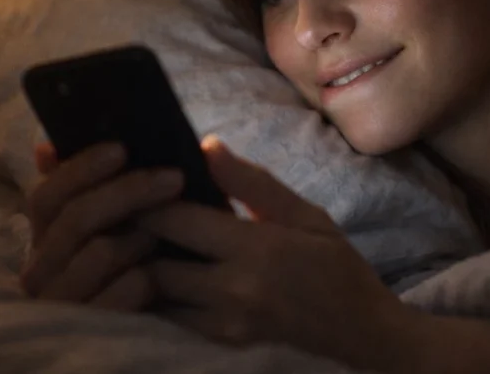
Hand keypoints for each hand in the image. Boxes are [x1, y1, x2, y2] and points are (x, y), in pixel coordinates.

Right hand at [21, 141, 184, 310]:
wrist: (166, 323)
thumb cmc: (135, 261)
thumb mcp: (114, 221)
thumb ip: (86, 186)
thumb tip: (45, 147)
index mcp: (44, 238)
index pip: (45, 196)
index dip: (80, 169)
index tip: (122, 149)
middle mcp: (41, 271)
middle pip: (75, 219)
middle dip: (128, 191)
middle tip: (174, 178)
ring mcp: (63, 303)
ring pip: (99, 252)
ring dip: (139, 236)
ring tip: (165, 233)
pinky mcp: (92, 331)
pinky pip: (124, 291)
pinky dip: (146, 277)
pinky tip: (160, 275)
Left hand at [136, 136, 414, 370]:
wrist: (361, 331)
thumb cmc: (334, 263)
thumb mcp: (303, 212)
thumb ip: (251, 181)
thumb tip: (205, 144)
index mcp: (254, 249)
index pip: (174, 221)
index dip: (145, 200)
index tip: (135, 183)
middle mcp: (232, 291)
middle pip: (153, 262)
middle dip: (136, 236)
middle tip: (128, 213)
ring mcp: (223, 324)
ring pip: (155, 295)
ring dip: (143, 267)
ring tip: (143, 241)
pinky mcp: (221, 344)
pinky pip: (170, 318)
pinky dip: (158, 294)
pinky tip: (163, 271)